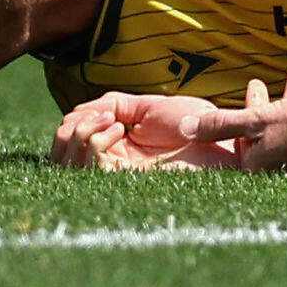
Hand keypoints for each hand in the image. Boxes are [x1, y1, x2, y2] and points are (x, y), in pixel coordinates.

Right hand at [50, 90, 242, 170]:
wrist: (224, 137)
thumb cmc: (196, 121)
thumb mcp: (148, 106)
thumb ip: (113, 105)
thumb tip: (77, 113)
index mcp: (116, 147)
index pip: (70, 143)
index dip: (71, 123)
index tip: (98, 111)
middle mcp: (113, 163)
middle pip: (61, 157)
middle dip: (68, 131)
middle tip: (98, 117)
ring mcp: (119, 173)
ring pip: (70, 162)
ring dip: (81, 132)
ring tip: (110, 121)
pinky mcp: (129, 180)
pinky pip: (92, 165)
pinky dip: (94, 140)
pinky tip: (118, 129)